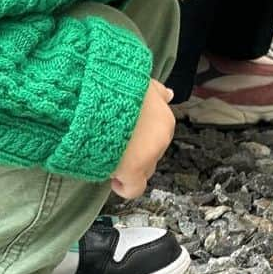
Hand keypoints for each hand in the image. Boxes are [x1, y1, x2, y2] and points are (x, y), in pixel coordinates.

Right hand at [111, 78, 174, 199]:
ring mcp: (149, 156)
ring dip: (129, 167)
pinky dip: (124, 186)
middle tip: (115, 144)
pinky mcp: (133, 171)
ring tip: (110, 156)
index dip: (140, 136)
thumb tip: (169, 95)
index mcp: (164, 119)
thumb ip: (157, 92)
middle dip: (135, 152)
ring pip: (144, 171)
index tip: (125, 133)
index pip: (158, 136)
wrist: (102, 100)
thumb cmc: (118, 91)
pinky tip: (113, 178)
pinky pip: (134, 189)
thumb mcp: (142, 85)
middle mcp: (161, 138)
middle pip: (151, 154)